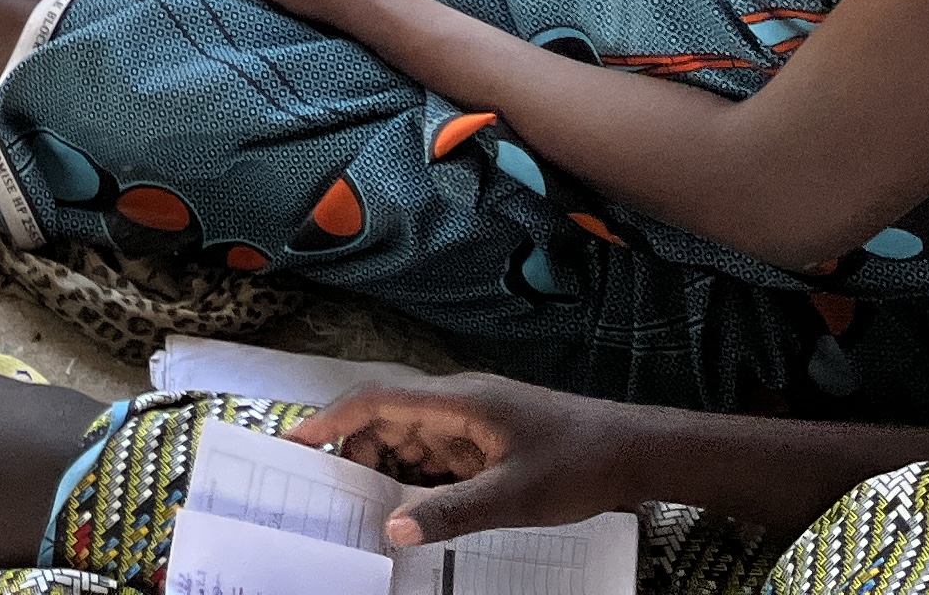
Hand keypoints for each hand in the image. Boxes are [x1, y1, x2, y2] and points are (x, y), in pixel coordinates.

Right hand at [288, 369, 653, 546]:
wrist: (632, 453)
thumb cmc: (577, 463)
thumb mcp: (514, 496)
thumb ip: (452, 512)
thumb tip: (393, 529)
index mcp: (458, 401)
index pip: (378, 398)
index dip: (332, 417)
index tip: (295, 441)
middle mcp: (458, 405)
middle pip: (387, 418)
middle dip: (355, 451)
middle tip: (331, 493)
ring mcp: (472, 423)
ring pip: (410, 439)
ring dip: (386, 468)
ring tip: (365, 506)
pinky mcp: (486, 443)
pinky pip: (436, 457)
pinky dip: (416, 479)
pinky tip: (411, 508)